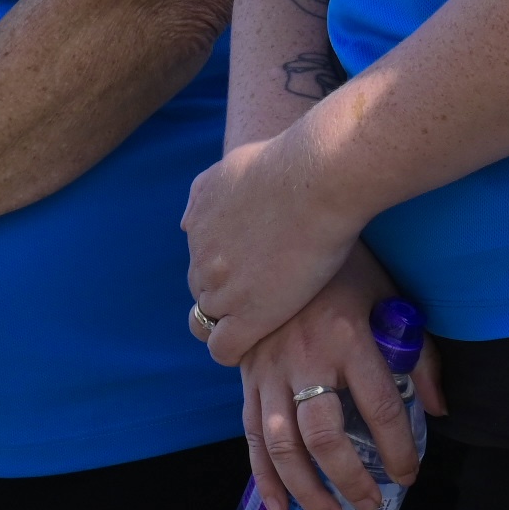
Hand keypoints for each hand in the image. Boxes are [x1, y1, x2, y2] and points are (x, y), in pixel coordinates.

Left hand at [180, 129, 363, 361]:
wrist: (319, 177)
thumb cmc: (293, 160)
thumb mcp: (233, 164)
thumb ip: (209, 192)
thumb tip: (189, 219)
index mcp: (199, 223)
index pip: (202, 261)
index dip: (229, 269)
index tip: (256, 269)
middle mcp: (202, 257)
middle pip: (204, 291)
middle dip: (230, 294)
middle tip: (268, 291)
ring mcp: (222, 289)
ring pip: (211, 321)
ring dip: (235, 320)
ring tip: (270, 316)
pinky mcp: (248, 314)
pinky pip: (224, 348)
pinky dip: (234, 349)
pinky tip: (258, 339)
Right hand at [235, 243, 442, 509]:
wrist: (281, 233)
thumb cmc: (347, 268)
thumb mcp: (390, 297)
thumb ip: (418, 352)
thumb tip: (438, 407)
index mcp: (349, 336)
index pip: (379, 406)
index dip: (397, 448)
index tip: (408, 474)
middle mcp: (306, 357)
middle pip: (325, 435)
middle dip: (349, 479)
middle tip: (370, 505)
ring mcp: (270, 369)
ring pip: (282, 444)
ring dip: (305, 489)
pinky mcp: (248, 376)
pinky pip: (251, 434)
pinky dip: (264, 476)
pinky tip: (279, 507)